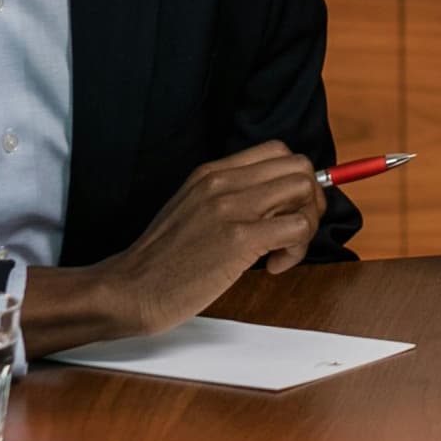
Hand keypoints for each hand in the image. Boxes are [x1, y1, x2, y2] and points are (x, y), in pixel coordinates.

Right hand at [26, 140, 320, 352]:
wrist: (130, 289)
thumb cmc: (163, 260)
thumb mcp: (193, 210)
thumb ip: (231, 199)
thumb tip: (280, 204)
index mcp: (211, 172)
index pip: (278, 151)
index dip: (295, 180)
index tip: (287, 211)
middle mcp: (223, 181)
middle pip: (299, 166)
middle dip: (310, 201)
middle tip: (292, 234)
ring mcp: (232, 207)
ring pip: (304, 190)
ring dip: (307, 224)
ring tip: (280, 251)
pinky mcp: (239, 239)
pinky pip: (298, 228)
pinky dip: (296, 250)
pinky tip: (272, 266)